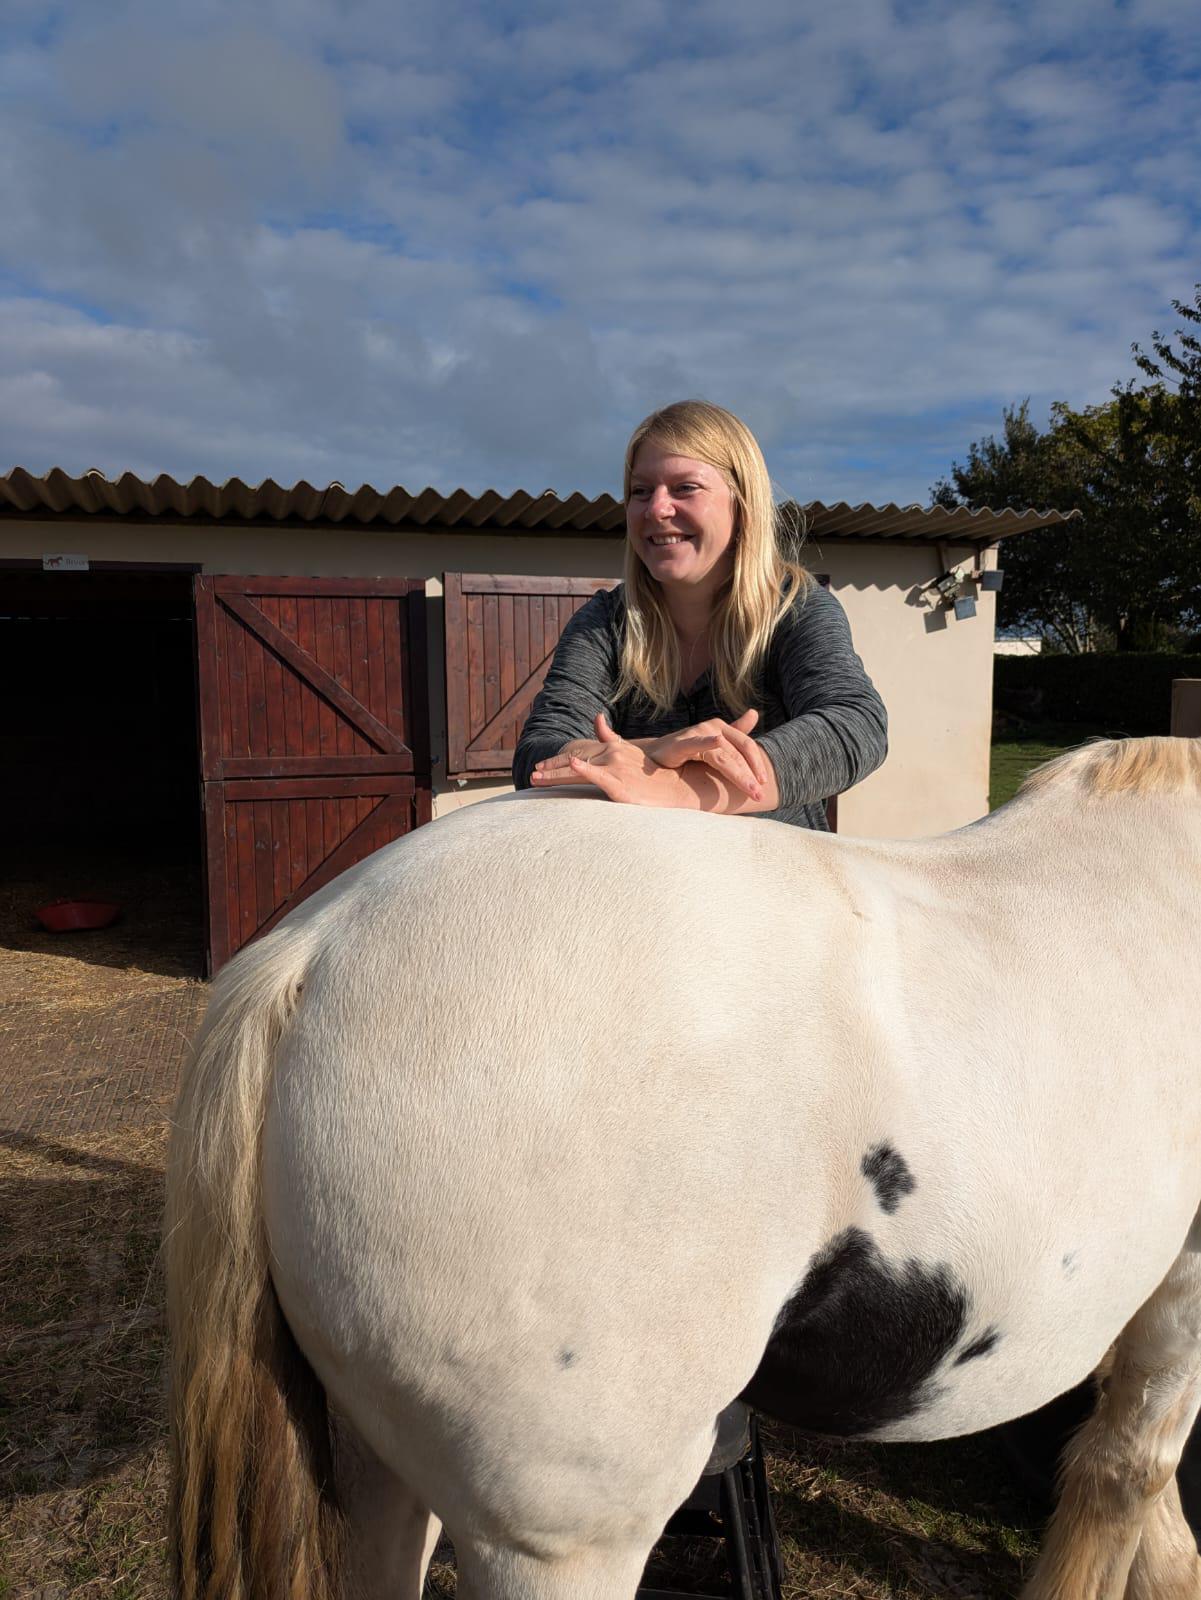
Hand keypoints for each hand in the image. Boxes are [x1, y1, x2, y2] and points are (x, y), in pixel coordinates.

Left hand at [530, 715, 692, 807]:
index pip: (577, 753)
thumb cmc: (651, 772)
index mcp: (610, 749)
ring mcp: (614, 768)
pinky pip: (597, 774)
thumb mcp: (628, 749)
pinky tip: (572, 763)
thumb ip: (609, 735)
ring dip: (554, 775)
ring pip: (577, 771)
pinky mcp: (618, 783)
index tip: (540, 765)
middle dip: (549, 769)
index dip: (556, 760)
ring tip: (535, 777)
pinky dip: (584, 767)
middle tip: (531, 774)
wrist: (674, 785)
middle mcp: (610, 756)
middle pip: (572, 763)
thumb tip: (596, 717)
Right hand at [644, 710, 767, 800]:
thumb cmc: (686, 753)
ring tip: (750, 789)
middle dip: (751, 776)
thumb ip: (735, 733)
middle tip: (759, 796)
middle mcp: (712, 727)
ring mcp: (698, 733)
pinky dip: (707, 741)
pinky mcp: (682, 742)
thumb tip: (754, 713)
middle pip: (738, 754)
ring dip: (739, 774)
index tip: (764, 784)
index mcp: (722, 728)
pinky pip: (698, 743)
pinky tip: (717, 741)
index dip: (757, 764)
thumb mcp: (714, 747)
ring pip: (724, 756)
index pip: (747, 746)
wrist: (655, 757)